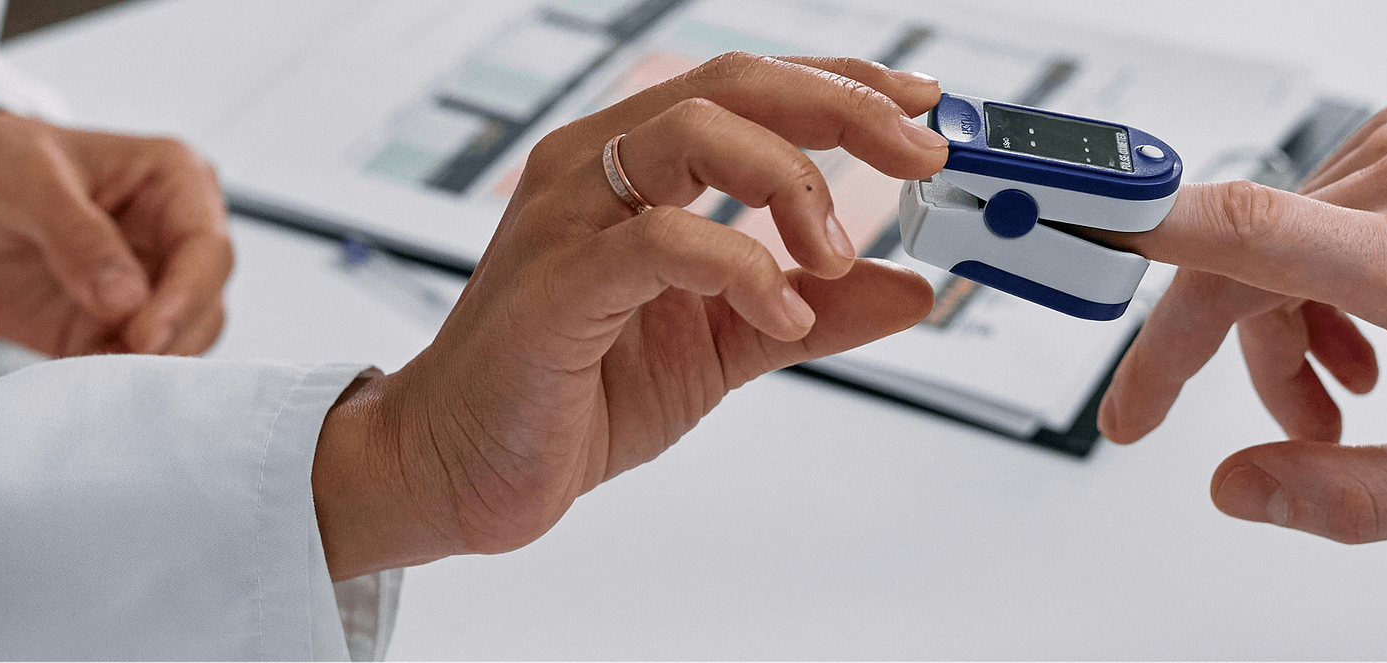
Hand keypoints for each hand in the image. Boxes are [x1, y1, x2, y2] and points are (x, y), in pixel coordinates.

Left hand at [0, 105, 230, 355]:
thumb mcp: (23, 179)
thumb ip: (77, 236)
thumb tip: (128, 300)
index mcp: (174, 182)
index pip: (207, 248)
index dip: (186, 294)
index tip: (144, 333)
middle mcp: (172, 235)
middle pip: (206, 300)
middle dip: (171, 335)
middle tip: (122, 357)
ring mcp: (147, 283)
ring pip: (184, 337)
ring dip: (147, 362)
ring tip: (92, 363)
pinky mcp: (112, 326)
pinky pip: (133, 361)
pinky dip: (114, 376)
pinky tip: (79, 374)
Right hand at [313, 54, 947, 577]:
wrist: (463, 468)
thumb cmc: (574, 392)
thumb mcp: (726, 345)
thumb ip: (814, 310)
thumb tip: (911, 289)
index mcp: (633, 165)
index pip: (753, 87)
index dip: (844, 86)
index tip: (923, 112)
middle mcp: (597, 167)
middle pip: (736, 85)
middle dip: (845, 110)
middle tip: (923, 158)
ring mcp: (569, 217)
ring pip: (697, 132)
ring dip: (795, 185)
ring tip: (837, 261)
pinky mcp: (556, 284)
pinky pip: (662, 239)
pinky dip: (743, 268)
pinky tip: (783, 315)